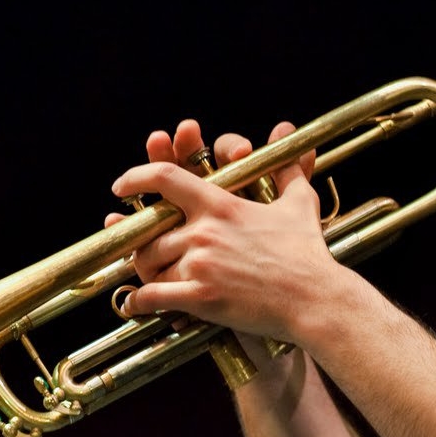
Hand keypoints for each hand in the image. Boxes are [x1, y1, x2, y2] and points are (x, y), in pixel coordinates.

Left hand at [105, 119, 328, 342]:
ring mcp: (200, 264)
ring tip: (152, 280)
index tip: (120, 186)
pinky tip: (136, 304)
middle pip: (149, 231)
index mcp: (221, 205)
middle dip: (142, 244)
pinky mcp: (201, 296)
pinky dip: (140, 301)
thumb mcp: (299, 202)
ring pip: (150, 265)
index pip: (166, 178)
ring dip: (147, 274)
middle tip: (142, 251)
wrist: (314, 298)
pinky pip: (154, 297)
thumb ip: (286, 167)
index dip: (136, 177)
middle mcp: (204, 231)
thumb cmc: (307, 252)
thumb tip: (286, 132)